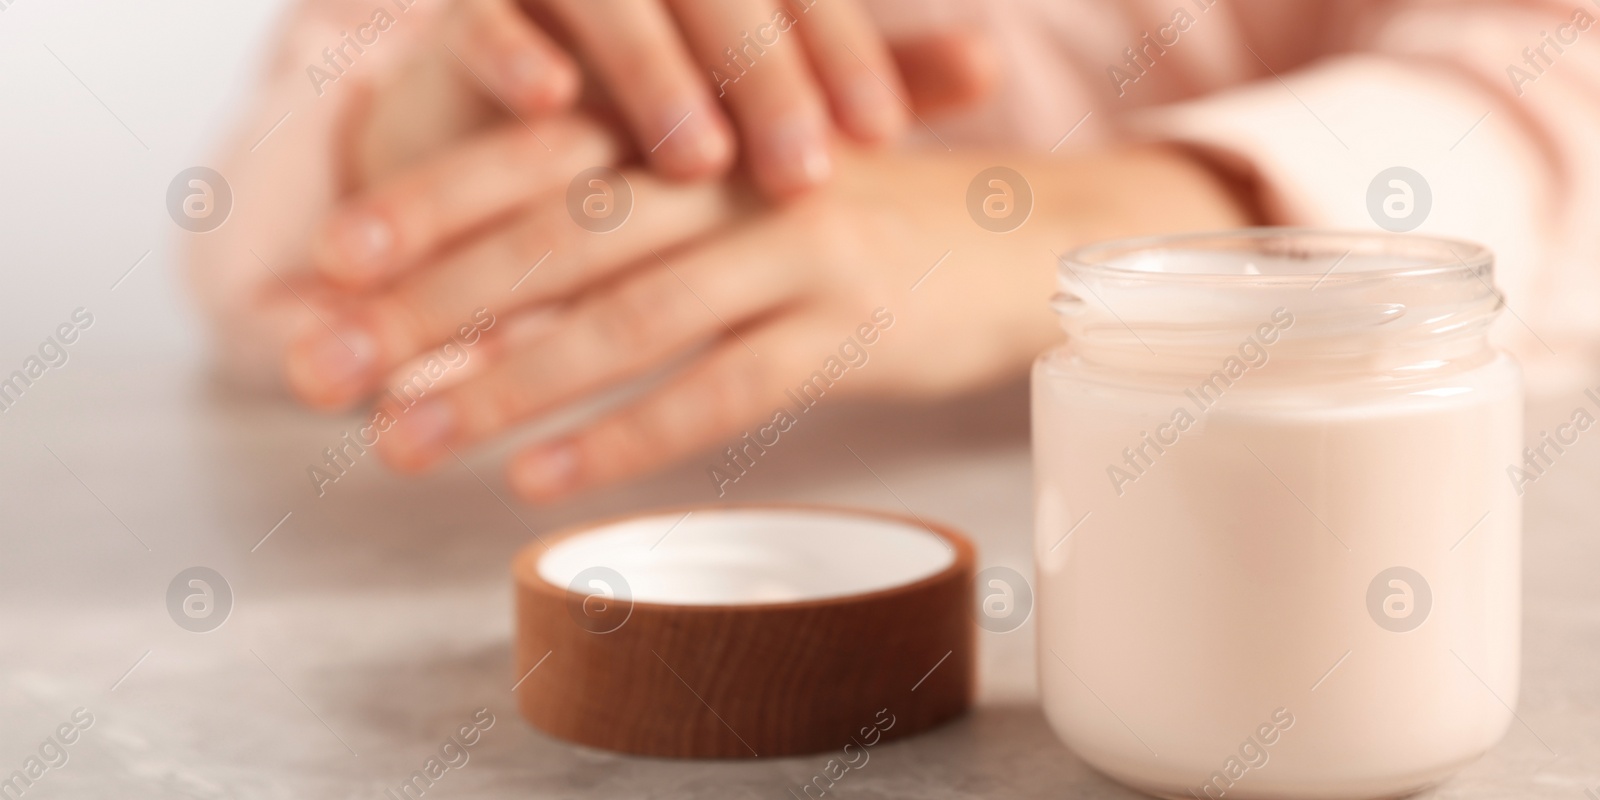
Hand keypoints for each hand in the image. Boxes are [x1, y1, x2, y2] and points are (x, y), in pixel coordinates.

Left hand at [285, 141, 1251, 501]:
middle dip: (430, 301)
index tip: (335, 263)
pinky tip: (540, 478)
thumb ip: (637, 234)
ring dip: (504, 383)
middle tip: (323, 364)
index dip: (436, 202)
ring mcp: (798, 252)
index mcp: (703, 133)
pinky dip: (626, 436)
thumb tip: (491, 312)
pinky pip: (723, 391)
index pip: (543, 154)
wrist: (1028, 237)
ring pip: (628, 317)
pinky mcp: (852, 330)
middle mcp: (739, 178)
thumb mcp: (745, 200)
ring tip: (401, 440)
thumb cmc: (860, 224)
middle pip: (561, 236)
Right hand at [438, 0, 913, 196]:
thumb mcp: (774, 99)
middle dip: (763, 76)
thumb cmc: (677, 116)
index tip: (882, 130)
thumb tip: (992, 61)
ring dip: (652, 71)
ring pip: (607, 0)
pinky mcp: (470, 11)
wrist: (519, 128)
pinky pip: (485, 20)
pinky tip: (552, 106)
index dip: (843, 50)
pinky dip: (513, 55)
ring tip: (695, 161)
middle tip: (803, 173)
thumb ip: (870, 73)